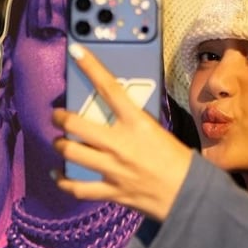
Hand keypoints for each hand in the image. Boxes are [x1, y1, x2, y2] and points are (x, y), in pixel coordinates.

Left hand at [52, 44, 193, 220]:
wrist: (189, 195)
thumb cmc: (180, 162)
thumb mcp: (159, 133)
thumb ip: (135, 124)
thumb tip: (115, 119)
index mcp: (137, 124)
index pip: (109, 88)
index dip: (90, 66)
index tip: (75, 51)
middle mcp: (120, 144)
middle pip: (77, 124)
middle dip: (61, 118)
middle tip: (58, 115)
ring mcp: (113, 169)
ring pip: (72, 153)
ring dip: (60, 145)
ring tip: (59, 142)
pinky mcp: (111, 191)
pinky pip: (78, 188)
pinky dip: (64, 182)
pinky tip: (58, 175)